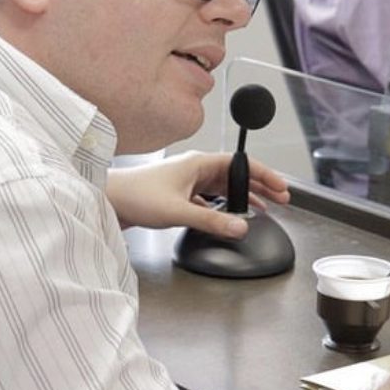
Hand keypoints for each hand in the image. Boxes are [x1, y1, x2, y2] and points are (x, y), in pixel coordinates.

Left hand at [106, 151, 289, 237]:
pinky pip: (211, 198)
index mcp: (198, 163)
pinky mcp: (179, 195)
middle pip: (237, 175)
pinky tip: (231, 215)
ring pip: (225, 187)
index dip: (264, 174)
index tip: (281, 186)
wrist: (108, 200)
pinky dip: (225, 205)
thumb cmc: (135, 195)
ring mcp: (187, 181)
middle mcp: (195, 169)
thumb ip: (212, 219)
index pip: (241, 164)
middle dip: (260, 186)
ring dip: (244, 196)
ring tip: (264, 206)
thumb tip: (240, 226)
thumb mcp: (178, 210)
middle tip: (281, 198)